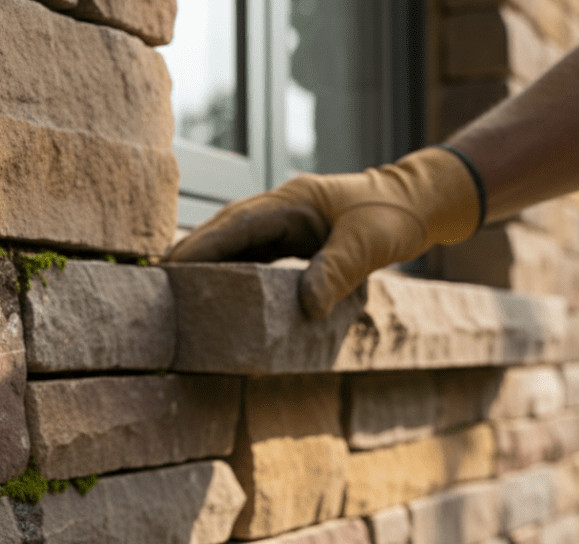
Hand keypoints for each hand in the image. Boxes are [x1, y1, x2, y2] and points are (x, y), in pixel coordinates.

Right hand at [167, 147, 481, 318]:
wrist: (420, 202)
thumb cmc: (394, 216)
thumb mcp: (368, 243)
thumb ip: (336, 272)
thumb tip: (306, 308)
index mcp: (291, 201)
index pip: (235, 224)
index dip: (200, 246)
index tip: (171, 268)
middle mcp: (282, 209)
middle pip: (225, 231)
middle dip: (192, 255)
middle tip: (159, 285)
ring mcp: (286, 222)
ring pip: (236, 243)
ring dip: (209, 264)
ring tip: (177, 292)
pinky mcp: (295, 239)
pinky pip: (255, 255)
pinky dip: (234, 271)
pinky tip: (220, 292)